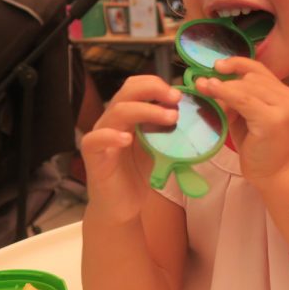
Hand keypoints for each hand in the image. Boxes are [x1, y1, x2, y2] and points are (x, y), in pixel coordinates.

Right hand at [81, 75, 180, 223]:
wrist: (122, 205)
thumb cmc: (139, 172)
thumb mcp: (160, 146)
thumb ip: (169, 129)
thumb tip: (195, 113)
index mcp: (129, 114)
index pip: (137, 86)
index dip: (156, 84)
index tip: (180, 94)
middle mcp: (113, 120)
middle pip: (127, 91)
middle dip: (153, 90)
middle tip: (176, 99)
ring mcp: (101, 135)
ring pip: (117, 111)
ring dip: (145, 110)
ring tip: (169, 118)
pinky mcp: (92, 155)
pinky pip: (95, 139)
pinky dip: (111, 136)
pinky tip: (127, 139)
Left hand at [193, 58, 288, 186]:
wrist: (275, 175)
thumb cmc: (260, 149)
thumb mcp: (248, 118)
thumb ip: (237, 101)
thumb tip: (209, 83)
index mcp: (286, 94)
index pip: (260, 71)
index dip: (237, 63)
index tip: (217, 65)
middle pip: (252, 77)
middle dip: (225, 79)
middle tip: (202, 83)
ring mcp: (284, 107)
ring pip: (247, 86)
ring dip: (222, 86)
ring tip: (203, 87)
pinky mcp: (272, 119)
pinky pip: (244, 99)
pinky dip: (225, 93)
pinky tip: (211, 90)